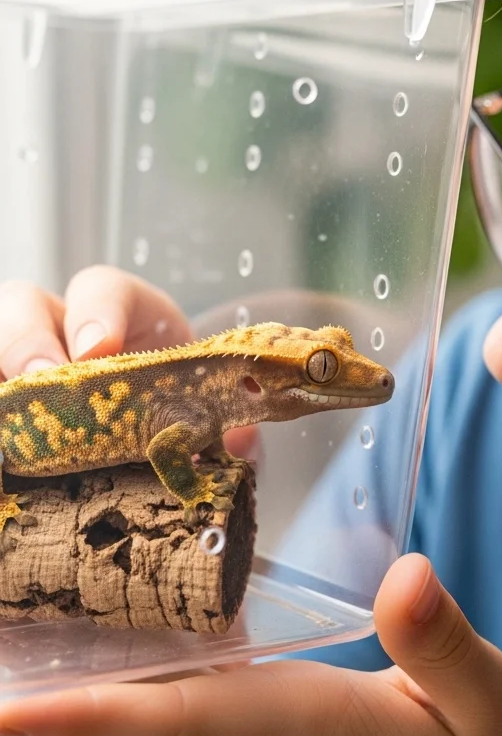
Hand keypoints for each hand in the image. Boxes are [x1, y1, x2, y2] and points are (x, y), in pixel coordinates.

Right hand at [0, 266, 258, 460]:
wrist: (158, 413)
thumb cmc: (175, 393)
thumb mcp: (197, 392)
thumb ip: (223, 417)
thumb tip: (243, 446)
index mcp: (122, 312)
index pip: (100, 289)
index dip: (96, 313)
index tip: (99, 349)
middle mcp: (63, 324)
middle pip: (23, 305)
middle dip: (27, 340)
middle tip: (44, 382)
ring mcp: (30, 355)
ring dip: (4, 373)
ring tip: (10, 422)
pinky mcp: (14, 392)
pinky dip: (0, 410)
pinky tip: (8, 442)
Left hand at [0, 554, 501, 735]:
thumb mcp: (487, 701)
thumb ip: (439, 643)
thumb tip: (408, 572)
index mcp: (322, 733)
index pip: (196, 722)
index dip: (101, 714)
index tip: (12, 706)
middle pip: (156, 700)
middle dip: (101, 627)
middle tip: (69, 541)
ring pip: (166, 702)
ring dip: (132, 634)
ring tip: (120, 540)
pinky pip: (191, 706)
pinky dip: (174, 651)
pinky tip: (180, 593)